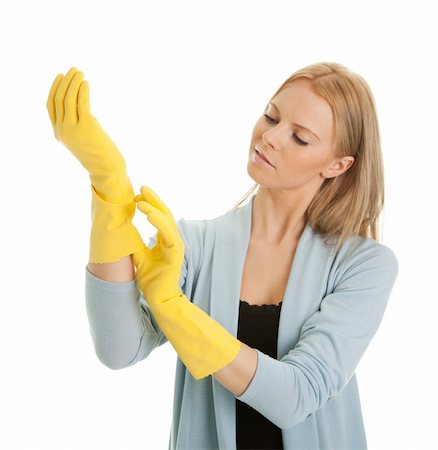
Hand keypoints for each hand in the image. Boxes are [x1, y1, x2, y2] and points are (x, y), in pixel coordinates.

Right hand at [46, 66, 125, 175]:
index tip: (61, 76)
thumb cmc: (98, 153)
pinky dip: (82, 91)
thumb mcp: (82, 136)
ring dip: (74, 83)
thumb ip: (77, 121)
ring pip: (68, 99)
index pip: (50, 105)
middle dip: (65, 81)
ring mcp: (72, 129)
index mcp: (58, 133)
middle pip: (58, 99)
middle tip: (74, 70)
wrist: (107, 169)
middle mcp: (62, 130)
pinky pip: (81, 104)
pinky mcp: (86, 127)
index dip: (54, 88)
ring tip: (80, 73)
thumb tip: (79, 102)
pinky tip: (86, 83)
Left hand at [133, 185, 184, 304]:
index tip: (136, 195)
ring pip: (168, 222)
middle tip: (141, 187)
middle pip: (165, 215)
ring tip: (141, 200)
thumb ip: (136, 242)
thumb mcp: (139, 256)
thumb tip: (123, 228)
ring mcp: (176, 247)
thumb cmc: (150, 280)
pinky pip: (169, 235)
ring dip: (155, 209)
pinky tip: (150, 215)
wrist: (159, 299)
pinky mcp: (176, 255)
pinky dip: (160, 223)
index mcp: (165, 240)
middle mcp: (172, 241)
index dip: (150, 204)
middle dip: (154, 200)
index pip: (160, 217)